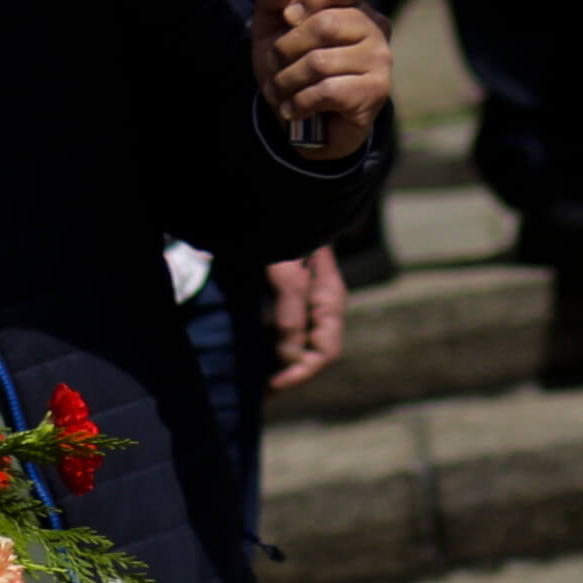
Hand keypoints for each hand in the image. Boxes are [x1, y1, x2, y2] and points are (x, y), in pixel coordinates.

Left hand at [251, 0, 389, 159]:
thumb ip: (271, 0)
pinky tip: (295, 109)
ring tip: (282, 91)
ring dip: (287, 81)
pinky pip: (328, 90)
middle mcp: (373, 26)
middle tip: (276, 65)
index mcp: (351, 3)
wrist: (304, 122)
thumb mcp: (271, 30)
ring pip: (320, 62)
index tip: (288, 16)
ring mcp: (380, 57)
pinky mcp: (376, 90)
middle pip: (324, 24)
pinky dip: (300, 103)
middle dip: (286, 49)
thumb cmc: (291, 67)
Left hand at [265, 244, 350, 391]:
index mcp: (329, 301)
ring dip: (279, 360)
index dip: (299, 375)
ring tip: (253, 377)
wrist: (280, 191)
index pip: (324, 353)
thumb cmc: (285, 230)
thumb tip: (288, 358)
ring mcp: (306, 295)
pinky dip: (272, 341)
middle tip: (258, 392)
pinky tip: (254, 348)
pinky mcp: (287, 287)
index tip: (270, 388)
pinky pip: (286, 324)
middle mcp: (321, 303)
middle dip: (289, 373)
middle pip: (312, 350)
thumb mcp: (286, 273)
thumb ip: (290, 315)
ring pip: (298, 339)